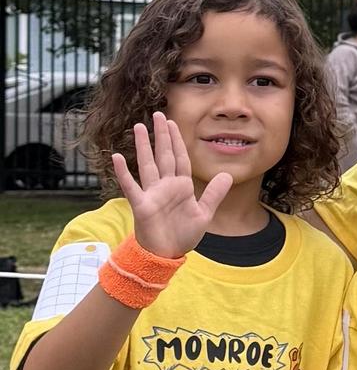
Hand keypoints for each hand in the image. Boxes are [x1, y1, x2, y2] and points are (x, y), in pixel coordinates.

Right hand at [109, 113, 232, 259]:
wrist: (167, 254)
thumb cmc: (182, 234)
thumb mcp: (204, 213)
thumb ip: (215, 194)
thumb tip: (227, 175)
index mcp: (180, 186)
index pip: (179, 158)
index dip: (176, 140)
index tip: (172, 123)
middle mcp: (165, 186)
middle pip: (163, 155)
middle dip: (161, 135)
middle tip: (157, 115)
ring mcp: (152, 194)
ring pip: (147, 164)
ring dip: (142, 146)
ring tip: (138, 127)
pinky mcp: (141, 205)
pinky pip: (130, 186)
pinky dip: (124, 172)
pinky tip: (117, 157)